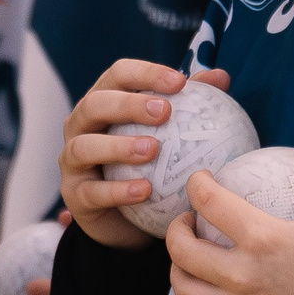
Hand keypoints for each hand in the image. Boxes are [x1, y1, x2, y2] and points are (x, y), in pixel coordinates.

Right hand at [60, 61, 231, 248]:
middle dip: (128, 105)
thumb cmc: (151, 165)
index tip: (180, 83)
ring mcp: (72, 161)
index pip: (118, 75)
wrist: (128, 220)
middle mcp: (81, 126)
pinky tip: (145, 191)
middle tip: (165, 112)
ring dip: (118, 146)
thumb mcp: (171, 134)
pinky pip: (92, 192)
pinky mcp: (74, 195)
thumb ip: (190, 104)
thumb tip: (220, 77)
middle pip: (95, 104)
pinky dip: (118, 191)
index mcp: (104, 102)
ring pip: (84, 146)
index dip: (146, 74)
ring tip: (152, 150)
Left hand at [166, 159, 293, 294]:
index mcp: (265, 240)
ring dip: (180, 268)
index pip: (209, 203)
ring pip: (186, 291)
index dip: (196, 184)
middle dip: (175, 230)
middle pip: (181, 252)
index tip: (200, 179)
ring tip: (193, 254)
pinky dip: (207, 293)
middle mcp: (244, 277)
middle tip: (188, 219)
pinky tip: (224, 280)